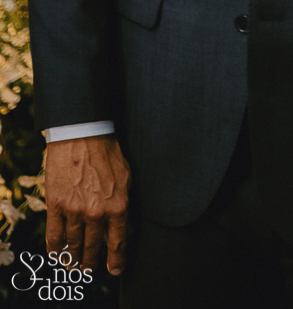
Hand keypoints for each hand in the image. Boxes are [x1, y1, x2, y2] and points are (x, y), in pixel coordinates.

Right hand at [45, 135, 130, 274]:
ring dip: (74, 258)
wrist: (82, 134)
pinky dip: (55, 249)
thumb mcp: (126, 177)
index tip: (115, 270)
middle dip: (91, 262)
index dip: (116, 260)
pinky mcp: (56, 205)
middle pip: (93, 247)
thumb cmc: (107, 152)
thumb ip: (125, 204)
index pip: (118, 242)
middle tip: (90, 269)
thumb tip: (127, 227)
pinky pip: (54, 235)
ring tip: (74, 265)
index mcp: (118, 206)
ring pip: (73, 245)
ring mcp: (74, 211)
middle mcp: (96, 213)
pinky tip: (57, 254)